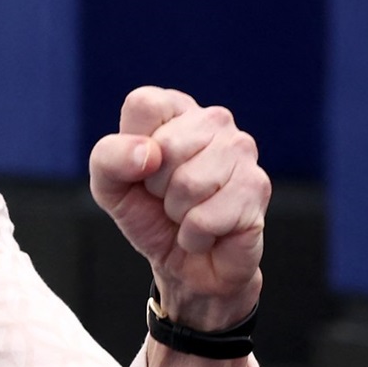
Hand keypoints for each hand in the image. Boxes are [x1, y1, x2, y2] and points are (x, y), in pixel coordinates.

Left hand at [89, 87, 267, 330]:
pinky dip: (196, 235)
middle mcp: (213, 120)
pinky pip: (208, 217)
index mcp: (174, 108)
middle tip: (166, 196)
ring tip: (187, 212)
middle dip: (156, 185)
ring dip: (178, 211)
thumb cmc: (148, 212)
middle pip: (167, 146)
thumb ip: (109, 158)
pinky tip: (206, 231)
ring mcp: (242, 151)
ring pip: (190, 183)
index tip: (142, 168)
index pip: (146, 104)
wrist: (184, 262)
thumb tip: (148, 153)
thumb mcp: (108, 185)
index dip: (132, 147)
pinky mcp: (258, 187)